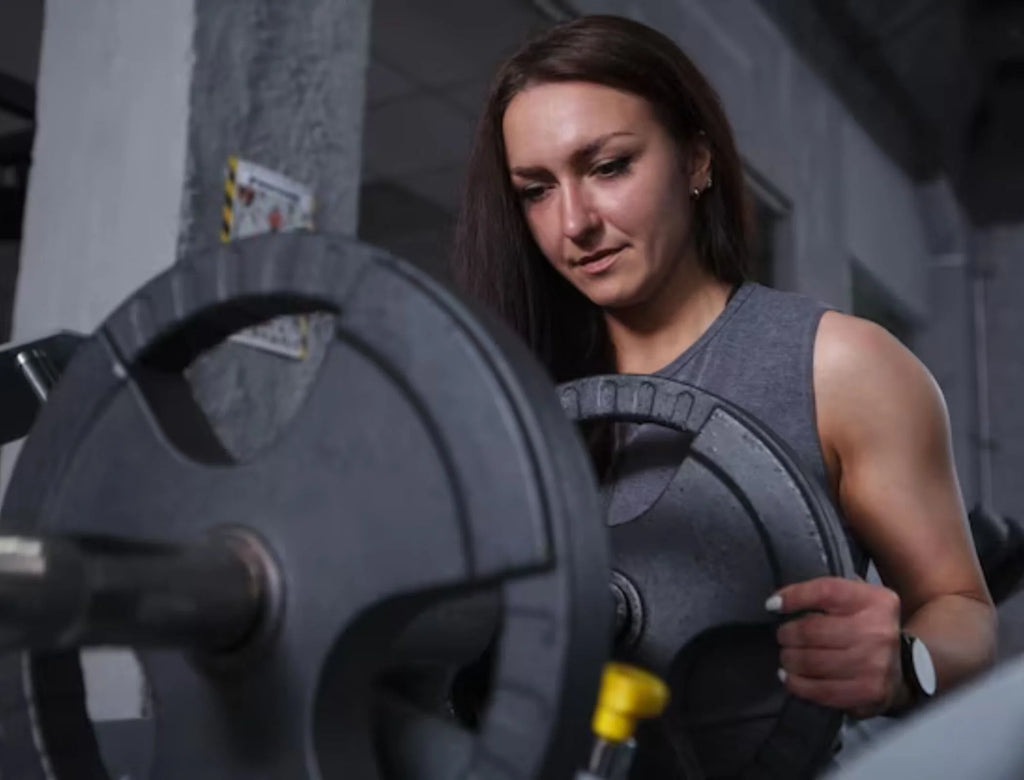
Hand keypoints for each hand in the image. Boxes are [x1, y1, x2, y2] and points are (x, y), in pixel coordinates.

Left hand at [768, 576, 902, 718]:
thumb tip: (777, 602)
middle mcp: (878, 631)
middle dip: (787, 634)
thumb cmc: (866, 626)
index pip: (826, 591)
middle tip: (783, 637)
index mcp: (875, 601)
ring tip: (786, 657)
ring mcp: (875, 665)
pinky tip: (790, 678)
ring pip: (812, 662)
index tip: (773, 605)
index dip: (795, 597)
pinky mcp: (869, 693)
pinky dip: (798, 684)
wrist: (905, 665)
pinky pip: (822, 691)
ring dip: (790, 660)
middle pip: (812, 630)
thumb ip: (821, 593)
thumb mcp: (854, 598)